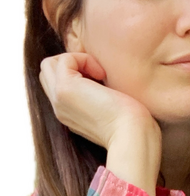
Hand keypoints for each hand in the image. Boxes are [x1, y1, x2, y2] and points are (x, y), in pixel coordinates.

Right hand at [39, 52, 158, 149]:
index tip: (103, 79)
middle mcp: (59, 107)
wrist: (133, 136)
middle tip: (99, 74)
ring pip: (50, 64)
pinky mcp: (65, 89)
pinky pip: (64, 59)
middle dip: (73, 62)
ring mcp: (58, 99)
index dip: (77, 71)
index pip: (56, 82)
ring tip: (99, 73)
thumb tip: (105, 78)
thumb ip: (102, 96)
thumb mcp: (114, 109)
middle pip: (48, 71)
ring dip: (76, 59)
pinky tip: (102, 74)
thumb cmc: (134, 125)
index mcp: (69, 113)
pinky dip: (84, 58)